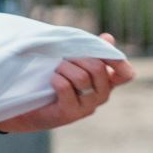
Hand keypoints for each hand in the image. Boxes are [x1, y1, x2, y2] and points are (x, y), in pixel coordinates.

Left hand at [0, 32, 135, 133]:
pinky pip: (65, 87)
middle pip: (99, 69)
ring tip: (55, 70)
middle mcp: (101, 96)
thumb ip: (89, 50)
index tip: (101, 50)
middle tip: (64, 59)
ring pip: (82, 78)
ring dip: (64, 68)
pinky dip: (56, 79)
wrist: (26, 105)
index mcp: (105, 81)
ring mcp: (87, 107)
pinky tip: (51, 81)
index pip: (125, 74)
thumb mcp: (71, 60)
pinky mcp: (70, 114)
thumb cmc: (50, 79)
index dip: (118, 61)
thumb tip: (108, 38)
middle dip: (78, 57)